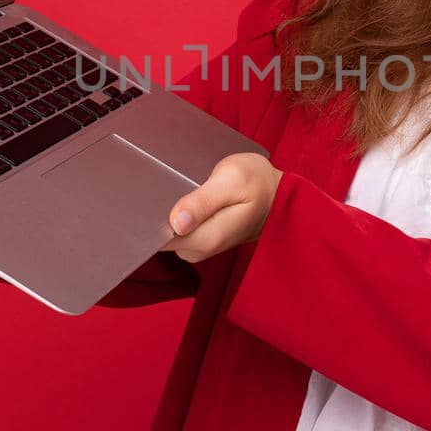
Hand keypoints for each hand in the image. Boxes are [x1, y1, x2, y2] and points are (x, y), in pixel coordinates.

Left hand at [163, 153, 283, 263]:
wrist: (278, 194)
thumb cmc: (257, 182)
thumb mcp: (232, 181)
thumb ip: (203, 201)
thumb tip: (177, 222)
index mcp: (207, 238)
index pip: (160, 238)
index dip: (151, 218)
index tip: (152, 196)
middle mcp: (200, 249)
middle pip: (160, 236)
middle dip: (159, 211)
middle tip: (173, 183)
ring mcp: (199, 247)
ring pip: (167, 232)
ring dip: (168, 210)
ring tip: (182, 185)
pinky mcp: (200, 240)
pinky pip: (177, 230)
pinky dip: (176, 213)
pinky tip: (186, 195)